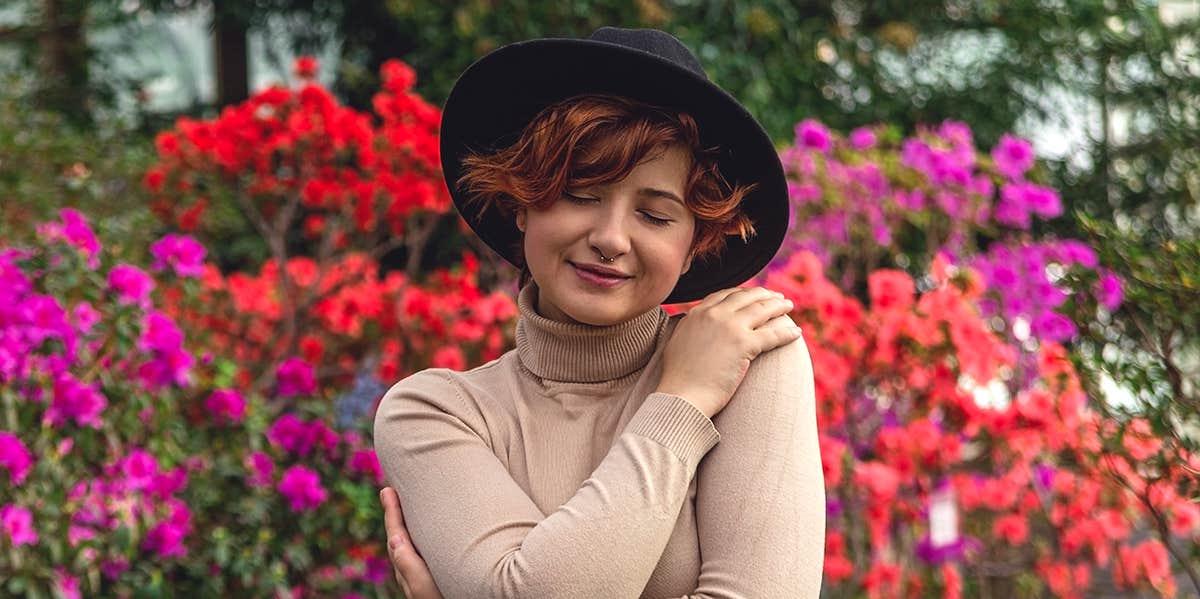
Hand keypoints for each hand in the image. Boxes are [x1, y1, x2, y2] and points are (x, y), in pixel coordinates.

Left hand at [380, 486, 443, 598]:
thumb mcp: (424, 586)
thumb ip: (409, 564)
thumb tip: (393, 538)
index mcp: (408, 570)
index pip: (397, 536)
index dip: (391, 512)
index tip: (387, 489)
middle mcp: (413, 574)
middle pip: (400, 539)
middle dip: (395, 516)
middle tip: (392, 492)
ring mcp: (423, 577)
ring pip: (411, 547)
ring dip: (407, 527)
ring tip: (407, 509)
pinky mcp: (435, 579)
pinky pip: (424, 554)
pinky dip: (420, 540)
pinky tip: (429, 537)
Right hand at [657, 286, 800, 417]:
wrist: (681, 396)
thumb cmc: (679, 378)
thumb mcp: (677, 342)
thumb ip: (689, 328)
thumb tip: (694, 325)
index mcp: (697, 313)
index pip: (725, 295)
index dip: (743, 294)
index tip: (754, 295)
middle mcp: (714, 314)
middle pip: (746, 297)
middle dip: (764, 295)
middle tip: (777, 298)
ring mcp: (730, 327)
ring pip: (762, 310)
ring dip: (779, 306)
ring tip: (789, 307)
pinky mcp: (744, 344)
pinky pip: (773, 334)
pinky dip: (787, 332)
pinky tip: (796, 333)